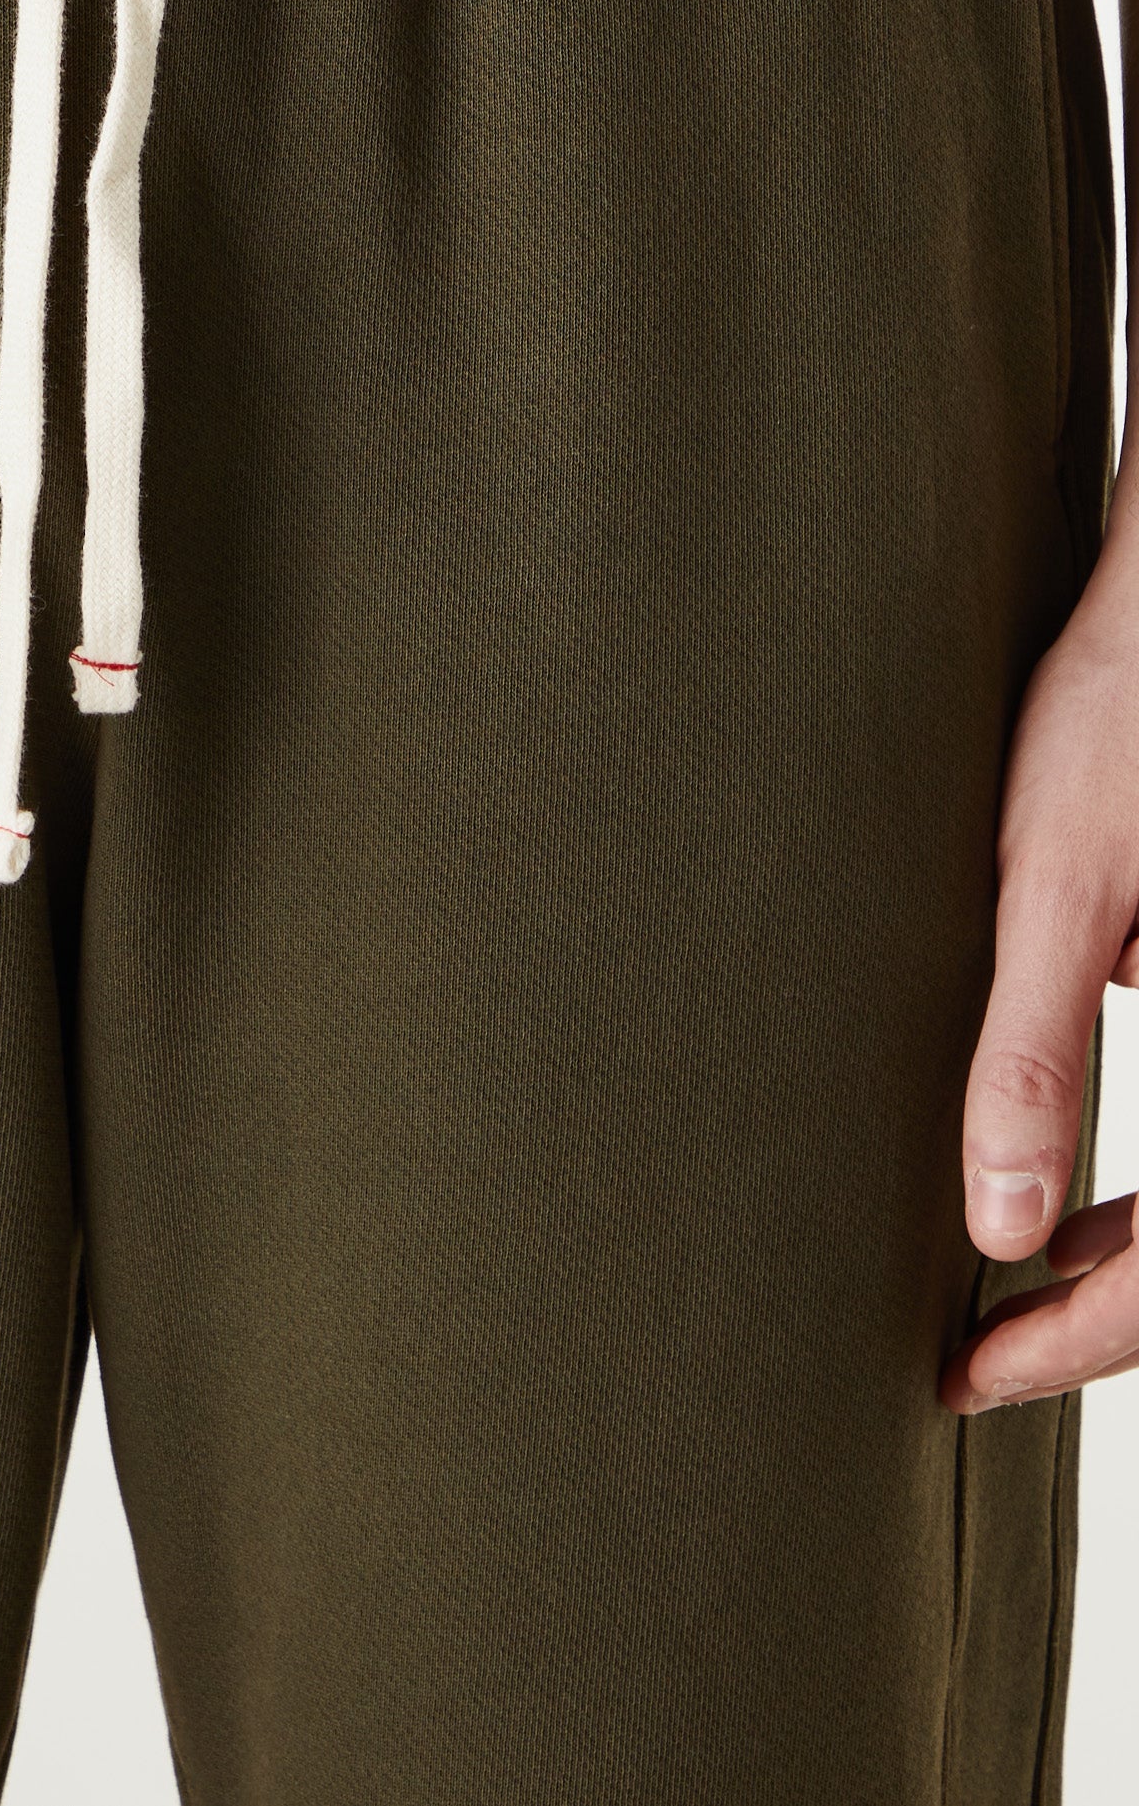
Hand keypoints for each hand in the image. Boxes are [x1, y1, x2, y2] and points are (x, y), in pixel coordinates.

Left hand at [941, 513, 1138, 1412]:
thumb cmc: (1114, 715)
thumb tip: (1000, 1225)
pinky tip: (1064, 1197)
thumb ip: (1031, 1052)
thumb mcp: (1057, 883)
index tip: (966, 1373)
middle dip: (1102, 1316)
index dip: (1082, 1342)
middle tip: (973, 1354)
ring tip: (1002, 1294)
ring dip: (1131, 1259)